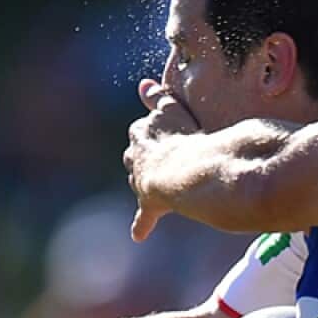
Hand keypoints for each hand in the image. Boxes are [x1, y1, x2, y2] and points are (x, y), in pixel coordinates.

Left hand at [124, 79, 199, 242]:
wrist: (181, 171)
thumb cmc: (183, 138)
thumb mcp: (171, 111)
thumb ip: (158, 97)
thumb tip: (144, 83)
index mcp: (142, 135)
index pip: (142, 132)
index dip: (150, 134)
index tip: (156, 137)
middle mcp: (136, 157)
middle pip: (134, 155)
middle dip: (142, 156)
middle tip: (157, 159)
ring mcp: (141, 181)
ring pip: (136, 180)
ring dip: (143, 181)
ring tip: (156, 185)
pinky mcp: (150, 203)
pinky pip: (144, 216)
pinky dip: (142, 224)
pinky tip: (139, 234)